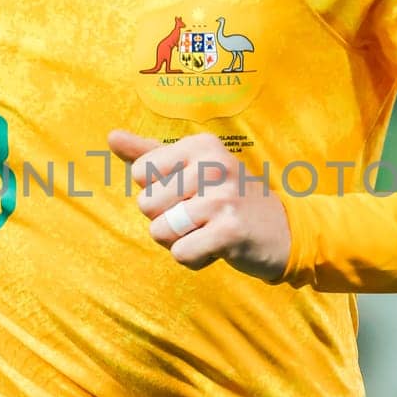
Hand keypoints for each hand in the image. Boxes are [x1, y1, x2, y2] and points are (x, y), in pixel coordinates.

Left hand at [108, 129, 290, 282]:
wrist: (284, 230)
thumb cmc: (228, 197)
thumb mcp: (193, 168)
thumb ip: (150, 153)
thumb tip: (111, 137)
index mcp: (200, 145)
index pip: (140, 173)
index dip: (158, 193)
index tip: (189, 194)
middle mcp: (213, 165)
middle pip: (146, 205)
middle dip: (166, 220)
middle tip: (201, 217)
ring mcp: (223, 197)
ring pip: (160, 231)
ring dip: (179, 241)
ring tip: (207, 232)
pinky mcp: (230, 230)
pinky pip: (181, 254)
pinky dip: (194, 259)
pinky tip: (216, 248)